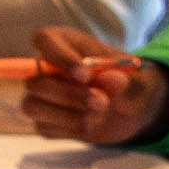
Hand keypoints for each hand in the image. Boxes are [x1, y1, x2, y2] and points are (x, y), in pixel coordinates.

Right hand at [11, 26, 168, 146]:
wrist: (131, 110)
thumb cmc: (130, 84)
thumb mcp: (137, 80)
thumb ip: (125, 79)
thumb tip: (110, 79)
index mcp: (65, 44)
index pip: (43, 40)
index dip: (59, 57)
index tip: (85, 74)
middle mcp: (47, 68)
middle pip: (35, 81)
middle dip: (69, 95)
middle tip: (102, 102)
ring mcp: (42, 96)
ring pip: (32, 106)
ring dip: (67, 115)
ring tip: (99, 114)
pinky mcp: (44, 120)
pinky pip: (44, 127)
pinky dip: (70, 128)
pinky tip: (91, 123)